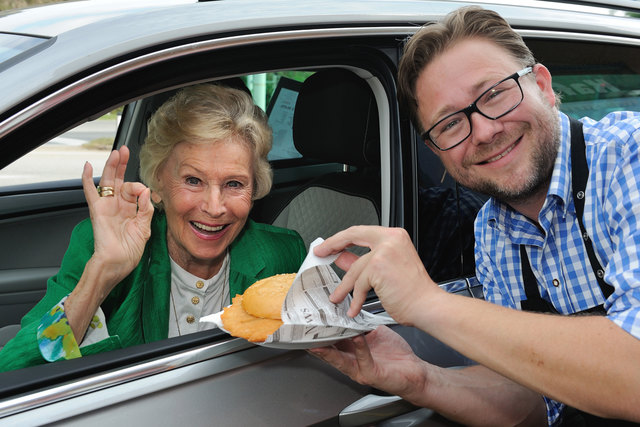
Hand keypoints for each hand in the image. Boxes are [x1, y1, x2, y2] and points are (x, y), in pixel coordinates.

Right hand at [81, 146, 153, 285]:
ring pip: (108, 181)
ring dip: (112, 166)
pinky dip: (87, 179)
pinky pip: (90, 192)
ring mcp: (107, 207)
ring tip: (117, 152)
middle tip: (126, 151)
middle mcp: (118, 207)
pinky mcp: (97, 210)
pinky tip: (88, 166)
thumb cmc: (129, 252)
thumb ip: (146, 210)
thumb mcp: (144, 229)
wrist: (117, 263)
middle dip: (123, 165)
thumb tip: (147, 191)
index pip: (135, 191)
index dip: (142, 188)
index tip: (149, 195)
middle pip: (119, 180)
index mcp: (130, 211)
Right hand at [309, 325, 430, 404]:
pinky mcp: (371, 374)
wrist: (415, 372)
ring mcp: (359, 370)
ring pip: (339, 359)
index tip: (311, 321)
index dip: (319, 333)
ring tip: (323, 336)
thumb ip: (361, 326)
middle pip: (329, 352)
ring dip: (330, 348)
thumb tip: (352, 309)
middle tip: (308, 329)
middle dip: (317, 341)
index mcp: (350, 352)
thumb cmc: (395, 355)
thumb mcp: (374, 335)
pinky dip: (359, 347)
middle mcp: (351, 363)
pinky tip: (357, 337)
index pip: (330, 343)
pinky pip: (363, 359)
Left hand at [314, 226, 439, 324]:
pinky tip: (354, 307)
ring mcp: (384, 251)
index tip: (330, 245)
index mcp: (395, 237)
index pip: (362, 231)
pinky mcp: (378, 266)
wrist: (427, 306)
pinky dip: (356, 298)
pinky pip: (359, 283)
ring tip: (338, 297)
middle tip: (321, 253)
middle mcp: (391, 239)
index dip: (342, 238)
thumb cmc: (413, 292)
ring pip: (355, 268)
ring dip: (345, 286)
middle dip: (333, 245)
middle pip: (353, 236)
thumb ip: (363, 263)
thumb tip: (341, 258)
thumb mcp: (385, 271)